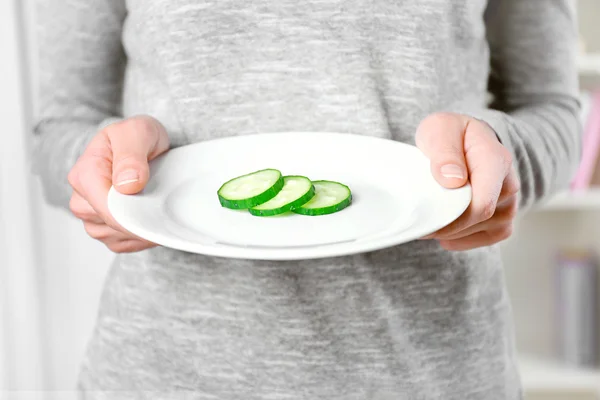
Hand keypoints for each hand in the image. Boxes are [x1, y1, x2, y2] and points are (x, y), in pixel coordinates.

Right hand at [67, 115, 169, 252]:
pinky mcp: (103, 229)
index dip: (133, 217)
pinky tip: (149, 218)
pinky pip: (121, 244)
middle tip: (163, 203)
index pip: (106, 209)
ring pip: (116, 237)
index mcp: (84, 174)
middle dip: (140, 221)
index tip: (157, 215)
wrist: (140, 145)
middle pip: (112, 226)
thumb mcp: (138, 132)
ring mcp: (91, 216)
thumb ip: (131, 154)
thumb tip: (127, 183)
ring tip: (156, 205)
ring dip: (140, 229)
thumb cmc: (136, 137)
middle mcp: (82, 199)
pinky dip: (139, 237)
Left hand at [415, 113, 519, 250]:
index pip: (482, 204)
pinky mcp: (504, 219)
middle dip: (445, 224)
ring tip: (432, 214)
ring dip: (451, 231)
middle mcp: (509, 184)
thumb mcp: (440, 129)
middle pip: (477, 219)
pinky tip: (447, 228)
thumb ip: (444, 151)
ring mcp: (510, 204)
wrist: (464, 140)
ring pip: (479, 231)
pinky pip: (485, 239)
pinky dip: (461, 238)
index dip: (451, 218)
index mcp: (496, 159)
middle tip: (420, 218)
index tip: (426, 216)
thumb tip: (453, 179)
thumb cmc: (450, 134)